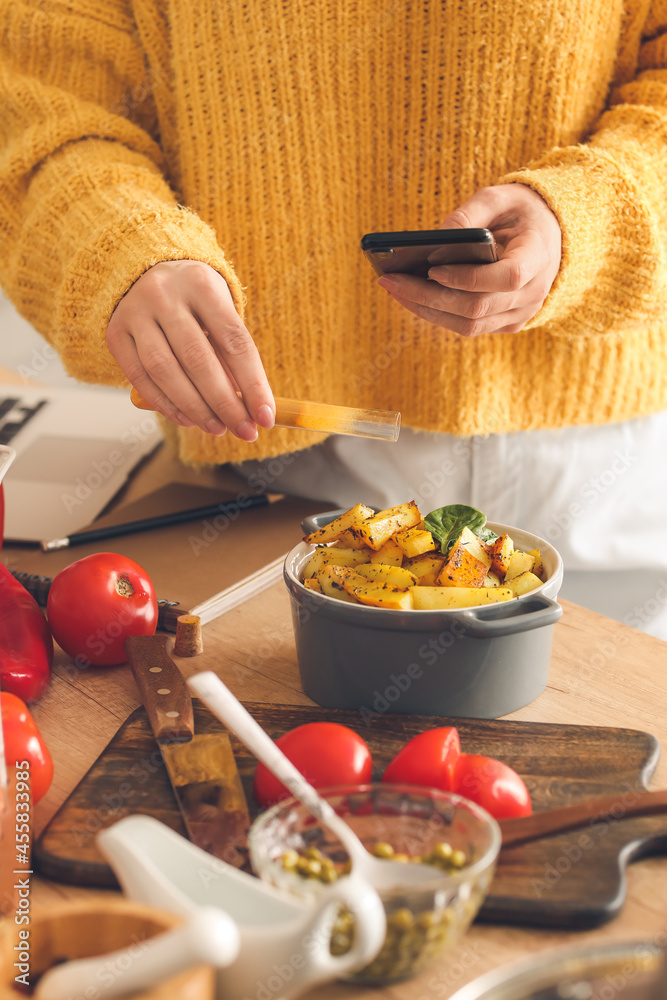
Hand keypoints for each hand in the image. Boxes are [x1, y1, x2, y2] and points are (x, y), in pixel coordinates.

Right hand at [106, 260, 274, 438]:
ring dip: (195, 408)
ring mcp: (135, 313)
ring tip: (217, 428)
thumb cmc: (194, 299)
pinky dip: (165, 404)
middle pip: (198, 359)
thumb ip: (231, 353)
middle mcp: (164, 295)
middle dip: (225, 403)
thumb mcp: (219, 310)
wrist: (145, 270)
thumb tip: (250, 406)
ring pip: (165, 371)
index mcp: (202, 284)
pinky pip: (139, 377)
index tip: (266, 416)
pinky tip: (186, 419)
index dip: (253, 384)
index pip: (234, 341)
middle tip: (244, 431)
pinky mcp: (115, 333)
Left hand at [377, 184, 561, 335]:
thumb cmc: (521, 213)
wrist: (549, 237)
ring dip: (426, 310)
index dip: (468, 278)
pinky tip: (411, 296)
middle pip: (477, 308)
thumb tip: (437, 236)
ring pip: (468, 325)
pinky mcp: (506, 324)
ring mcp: (520, 314)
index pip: (507, 277)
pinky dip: (437, 314)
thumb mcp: (502, 197)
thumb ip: (472, 212)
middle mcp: (533, 294)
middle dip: (429, 296)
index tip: (433, 269)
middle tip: (390, 280)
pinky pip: (468, 327)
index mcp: (539, 257)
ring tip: (393, 289)